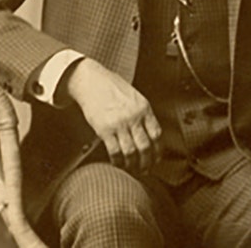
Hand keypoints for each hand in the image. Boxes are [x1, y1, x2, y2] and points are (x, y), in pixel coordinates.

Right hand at [63, 58, 161, 172]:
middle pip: (146, 145)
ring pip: (131, 151)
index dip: (158, 149)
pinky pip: (114, 151)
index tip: (157, 157)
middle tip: (146, 168)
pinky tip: (118, 163)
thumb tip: (149, 132)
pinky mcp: (104, 130)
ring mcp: (119, 124)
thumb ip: (142, 114)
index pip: (157, 133)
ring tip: (133, 168)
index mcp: (144, 108)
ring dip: (133, 164)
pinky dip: (118, 161)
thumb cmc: (113, 88)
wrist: (92, 82)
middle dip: (147, 161)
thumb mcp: (135, 97)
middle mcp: (134, 117)